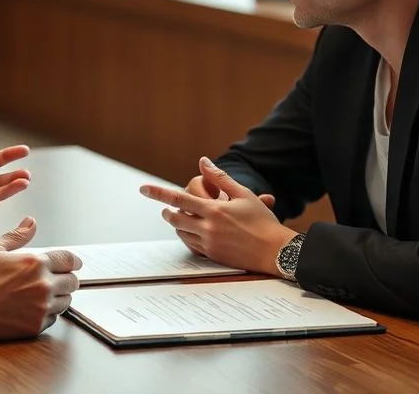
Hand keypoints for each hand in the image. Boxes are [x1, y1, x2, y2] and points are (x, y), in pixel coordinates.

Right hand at [0, 217, 81, 339]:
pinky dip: (47, 313)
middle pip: (72, 282)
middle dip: (65, 278)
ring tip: (41, 294)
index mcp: (35, 263)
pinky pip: (53, 318)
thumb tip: (30, 223)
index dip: (73, 261)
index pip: (69, 260)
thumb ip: (17, 236)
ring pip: (65, 301)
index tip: (73, 264)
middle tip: (54, 279)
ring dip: (58, 296)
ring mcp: (41, 308)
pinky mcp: (35, 326)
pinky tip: (32, 307)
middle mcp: (43, 285)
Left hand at [143, 157, 295, 273]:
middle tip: (167, 208)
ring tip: (180, 218)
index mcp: (214, 210)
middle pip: (175, 218)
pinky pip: (191, 246)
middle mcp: (208, 228)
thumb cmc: (262, 220)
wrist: (275, 250)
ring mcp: (209, 244)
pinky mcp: (213, 256)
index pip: (178, 199)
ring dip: (177, 224)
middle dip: (168, 212)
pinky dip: (188, 237)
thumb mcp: (243, 194)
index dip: (158, 193)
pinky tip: (193, 233)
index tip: (143, 188)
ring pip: (181, 233)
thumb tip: (203, 162)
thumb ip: (220, 177)